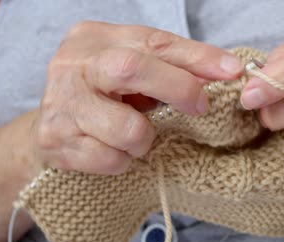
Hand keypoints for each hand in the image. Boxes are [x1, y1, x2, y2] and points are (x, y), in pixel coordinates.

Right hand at [33, 21, 242, 173]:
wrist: (50, 127)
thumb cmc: (102, 94)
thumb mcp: (134, 70)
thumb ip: (174, 65)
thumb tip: (226, 70)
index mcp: (95, 38)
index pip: (154, 42)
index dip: (197, 57)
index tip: (232, 72)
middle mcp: (72, 65)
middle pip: (131, 69)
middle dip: (178, 89)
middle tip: (199, 107)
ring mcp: (61, 104)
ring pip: (127, 128)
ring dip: (145, 139)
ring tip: (136, 134)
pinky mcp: (55, 141)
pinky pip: (111, 159)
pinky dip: (123, 160)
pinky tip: (114, 150)